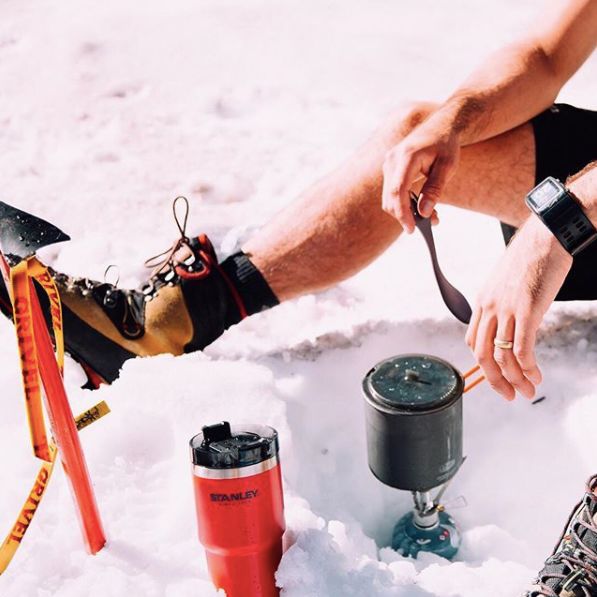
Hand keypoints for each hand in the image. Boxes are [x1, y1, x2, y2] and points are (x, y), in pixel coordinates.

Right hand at [382, 116, 459, 232]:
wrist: (440, 126)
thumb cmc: (446, 145)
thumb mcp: (447, 167)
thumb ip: (434, 189)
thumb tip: (424, 212)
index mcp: (407, 157)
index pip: (398, 190)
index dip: (402, 212)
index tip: (412, 229)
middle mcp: (392, 160)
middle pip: (390, 197)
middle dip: (405, 215)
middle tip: (429, 224)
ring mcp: (388, 164)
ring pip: (389, 197)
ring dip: (405, 211)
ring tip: (429, 216)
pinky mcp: (390, 168)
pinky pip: (392, 191)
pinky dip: (403, 203)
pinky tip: (420, 206)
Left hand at [465, 216, 571, 400]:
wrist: (547, 234)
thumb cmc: (532, 257)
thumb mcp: (509, 282)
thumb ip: (505, 304)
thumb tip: (514, 322)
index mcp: (482, 301)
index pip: (473, 341)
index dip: (483, 363)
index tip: (497, 375)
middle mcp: (489, 307)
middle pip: (481, 355)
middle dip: (495, 380)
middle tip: (510, 395)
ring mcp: (506, 309)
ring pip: (502, 357)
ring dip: (515, 379)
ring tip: (528, 391)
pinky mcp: (527, 310)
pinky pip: (520, 350)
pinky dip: (527, 368)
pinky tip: (537, 376)